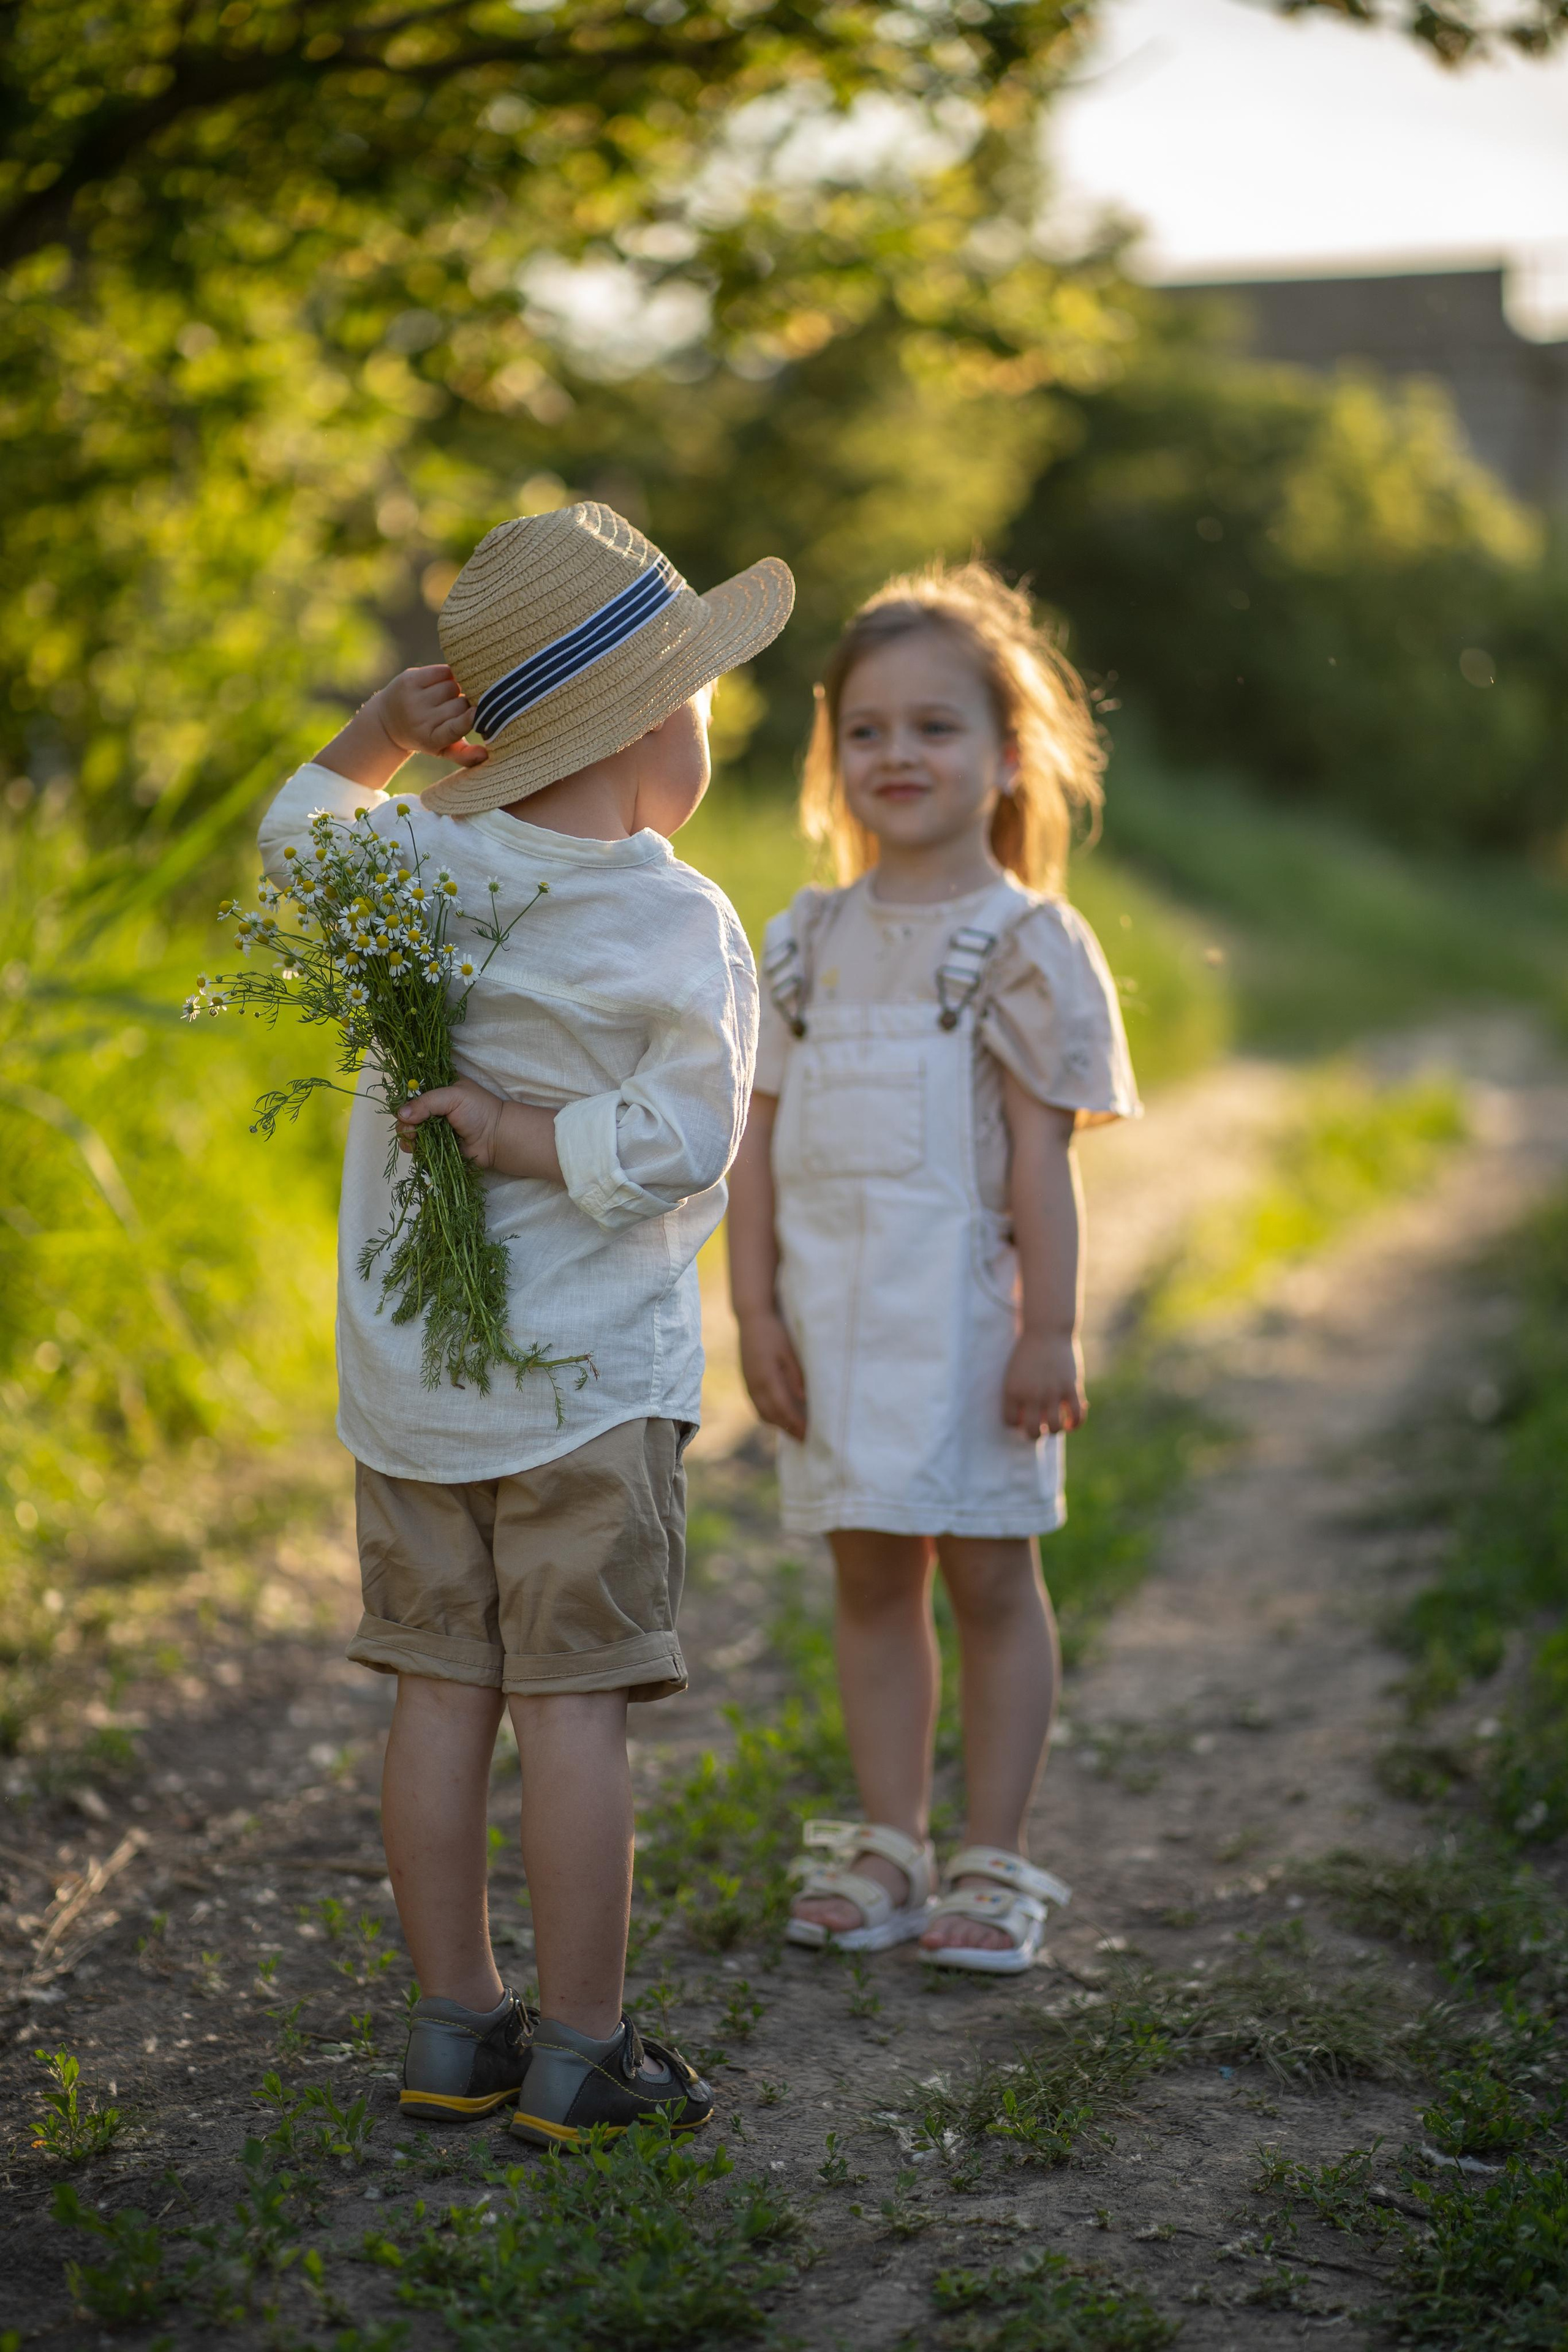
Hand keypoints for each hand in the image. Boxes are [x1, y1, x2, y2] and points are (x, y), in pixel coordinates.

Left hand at [376, 665, 487, 768]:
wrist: (388, 721)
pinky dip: (448, 674)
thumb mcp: (442, 749)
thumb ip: (464, 755)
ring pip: (452, 686)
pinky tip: (444, 680)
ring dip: (456, 689)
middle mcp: (420, 719)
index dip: (468, 719)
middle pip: (460, 704)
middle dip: (465, 704)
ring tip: (448, 696)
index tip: (479, 713)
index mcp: (431, 740)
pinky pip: (442, 671)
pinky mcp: (409, 679)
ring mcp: (413, 698)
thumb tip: (486, 755)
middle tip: (459, 707)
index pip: (454, 728)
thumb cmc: (425, 735)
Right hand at [397, 1077, 505, 1167]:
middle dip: (404, 1121)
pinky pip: (417, 1146)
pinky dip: (413, 1148)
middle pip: (406, 1112)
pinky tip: (416, 1148)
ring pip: (409, 1130)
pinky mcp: (434, 1144)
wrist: (496, 1139)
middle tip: (411, 1130)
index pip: (412, 1089)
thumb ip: (427, 1102)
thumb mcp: (453, 1096)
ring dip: (407, 1136)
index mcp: (438, 1088)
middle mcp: (433, 1106)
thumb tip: (401, 1114)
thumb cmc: (480, 1111)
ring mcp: (432, 1126)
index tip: (403, 1108)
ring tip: (413, 1140)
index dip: (404, 1098)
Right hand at [737, 1309, 806, 1441]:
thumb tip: (804, 1400)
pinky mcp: (747, 1382)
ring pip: (763, 1413)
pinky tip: (781, 1416)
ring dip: (778, 1425)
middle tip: (805, 1440)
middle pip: (772, 1416)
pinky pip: (757, 1406)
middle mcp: (755, 1385)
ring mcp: (749, 1384)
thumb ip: (796, 1376)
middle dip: (789, 1429)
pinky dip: (770, 1415)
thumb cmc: (775, 1332)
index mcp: (766, 1378)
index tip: (810, 1436)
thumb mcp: (790, 1352)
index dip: (797, 1424)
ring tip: (795, 1431)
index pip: (783, 1409)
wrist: (752, 1319)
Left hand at [1003, 1329, 1085, 1437]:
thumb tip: (1026, 1419)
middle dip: (1035, 1434)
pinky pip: (1077, 1416)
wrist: (1046, 1329)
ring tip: (1055, 1423)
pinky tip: (1071, 1422)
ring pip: (1055, 1428)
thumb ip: (1018, 1395)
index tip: (1023, 1416)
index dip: (1017, 1423)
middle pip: (1032, 1432)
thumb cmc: (1028, 1352)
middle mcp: (1031, 1394)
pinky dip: (1075, 1424)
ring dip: (1055, 1430)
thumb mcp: (1014, 1373)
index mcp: (1012, 1391)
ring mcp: (1052, 1392)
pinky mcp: (1070, 1387)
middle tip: (1040, 1426)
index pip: (1010, 1422)